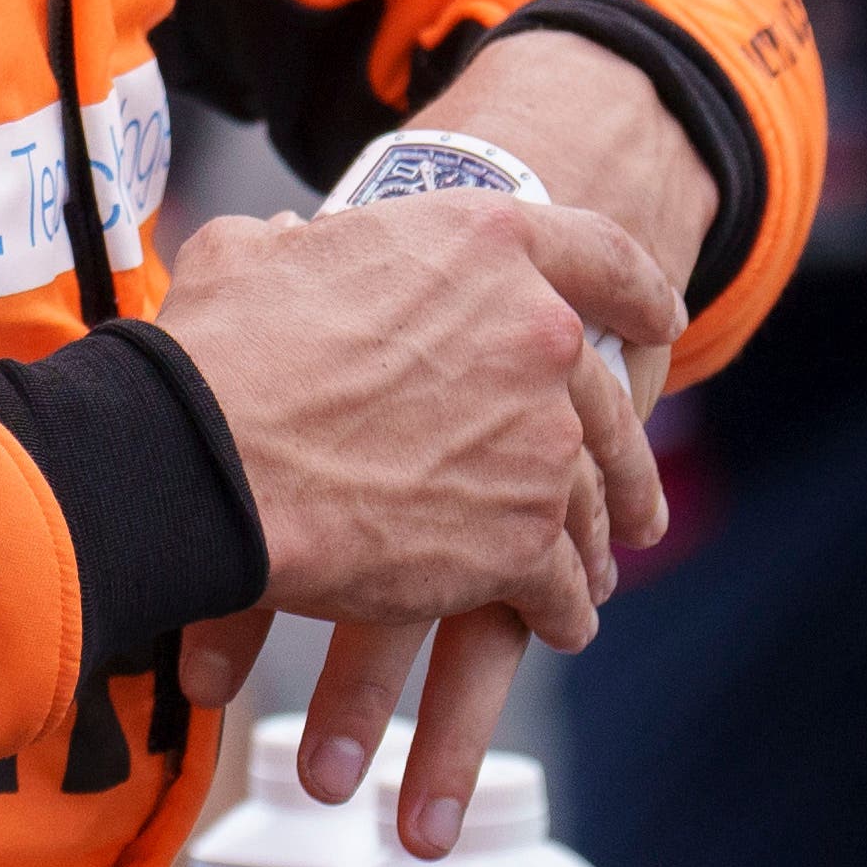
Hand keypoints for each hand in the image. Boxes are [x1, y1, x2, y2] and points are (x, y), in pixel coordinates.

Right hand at [151, 192, 678, 846]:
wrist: (205, 455)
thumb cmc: (218, 348)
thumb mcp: (254, 254)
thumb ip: (302, 246)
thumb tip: (291, 244)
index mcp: (481, 244)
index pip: (599, 255)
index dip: (637, 291)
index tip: (660, 321)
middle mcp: (535, 333)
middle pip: (607, 399)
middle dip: (627, 454)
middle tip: (635, 495)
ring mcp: (537, 440)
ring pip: (591, 498)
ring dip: (595, 539)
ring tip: (591, 577)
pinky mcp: (523, 539)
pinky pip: (564, 582)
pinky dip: (561, 607)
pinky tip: (554, 622)